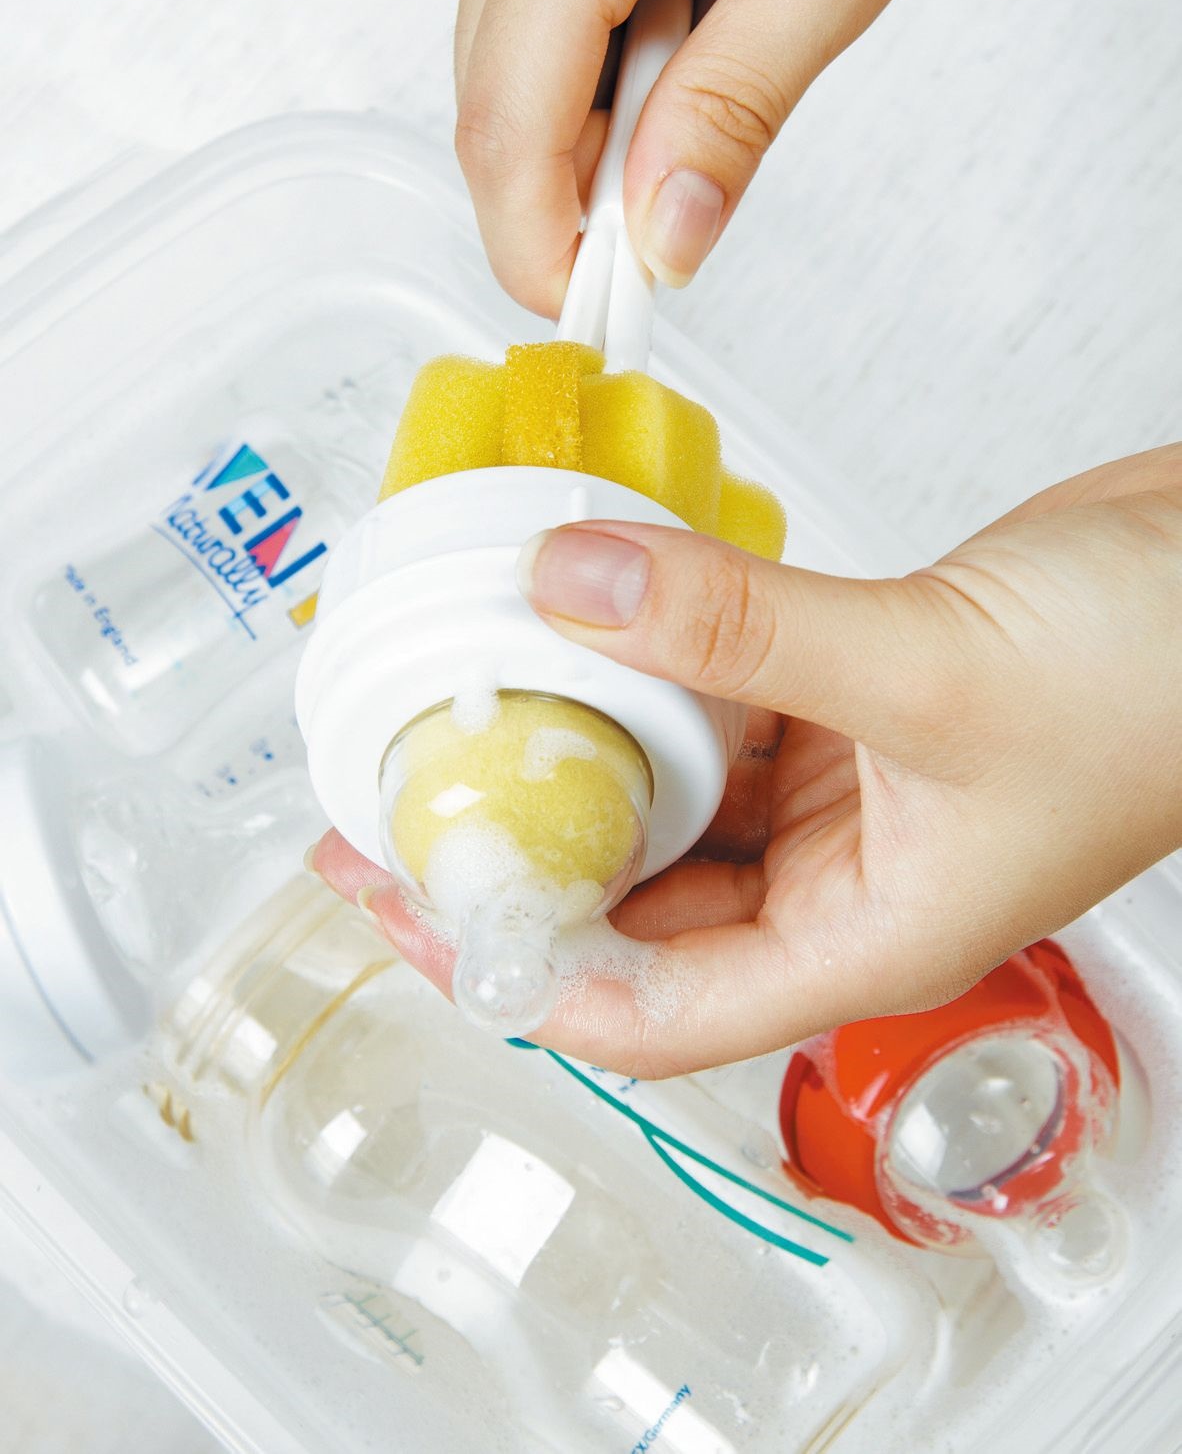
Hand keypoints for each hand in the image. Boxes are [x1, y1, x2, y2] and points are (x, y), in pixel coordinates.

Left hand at [311, 445, 1181, 1075]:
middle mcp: (840, 879)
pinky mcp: (848, 699)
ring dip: (582, 742)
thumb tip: (570, 590)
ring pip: (672, 788)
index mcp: (865, 938)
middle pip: (640, 901)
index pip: (648, 1007)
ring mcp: (842, 787)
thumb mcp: (930, 666)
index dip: (516, 970)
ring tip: (471, 691)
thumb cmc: (1165, 678)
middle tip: (408, 782)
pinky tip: (588, 610)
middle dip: (523, 853)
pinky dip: (652, 660)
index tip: (408, 900)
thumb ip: (739, 628)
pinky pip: (717, 695)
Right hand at [453, 0, 1021, 312]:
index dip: (540, 251)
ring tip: (712, 95)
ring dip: (594, 139)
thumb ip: (733, 116)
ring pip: (508, 78)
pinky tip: (684, 47)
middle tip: (675, 242)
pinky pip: (534, 24)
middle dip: (571, 206)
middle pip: (491, 114)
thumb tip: (663, 245)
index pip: (506, 132)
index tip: (603, 319)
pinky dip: (600, 79)